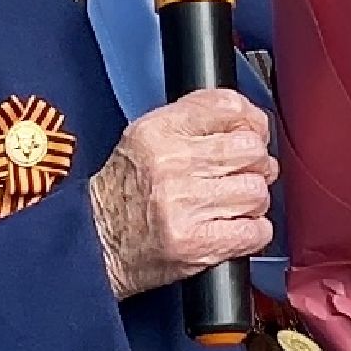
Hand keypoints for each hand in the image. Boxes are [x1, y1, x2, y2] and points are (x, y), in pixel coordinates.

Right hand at [88, 89, 276, 299]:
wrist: (93, 243)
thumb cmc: (122, 193)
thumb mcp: (146, 137)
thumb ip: (194, 118)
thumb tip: (249, 120)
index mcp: (159, 131)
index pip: (228, 107)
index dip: (251, 120)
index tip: (253, 133)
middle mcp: (171, 163)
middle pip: (250, 149)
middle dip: (255, 164)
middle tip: (241, 174)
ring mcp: (184, 204)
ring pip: (257, 191)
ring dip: (252, 202)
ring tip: (231, 205)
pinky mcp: (195, 243)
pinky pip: (255, 230)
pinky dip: (254, 231)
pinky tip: (235, 229)